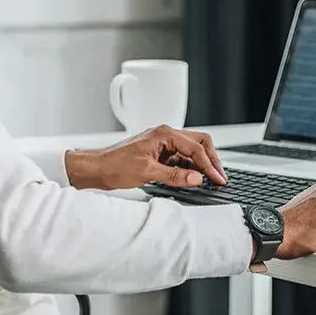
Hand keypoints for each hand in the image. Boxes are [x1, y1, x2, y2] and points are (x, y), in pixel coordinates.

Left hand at [65, 126, 227, 190]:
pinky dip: (188, 169)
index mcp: (164, 134)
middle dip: (210, 160)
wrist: (96, 169)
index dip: (209, 165)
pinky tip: (191, 179)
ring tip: (208, 180)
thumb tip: (196, 178)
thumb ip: (174, 175)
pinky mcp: (158, 155)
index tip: (218, 179)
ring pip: (190, 151)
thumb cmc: (114, 165)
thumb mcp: (147, 172)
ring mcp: (162, 145)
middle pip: (198, 143)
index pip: (196, 148)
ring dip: (200, 165)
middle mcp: (165, 135)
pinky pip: (180, 159)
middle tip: (219, 177)